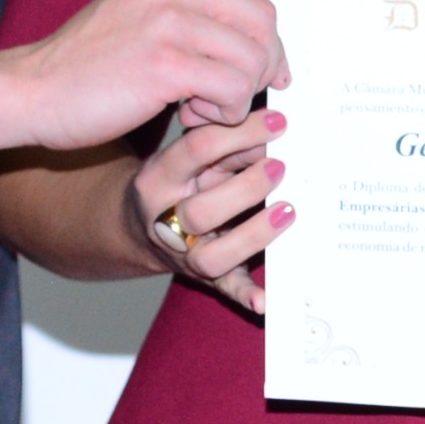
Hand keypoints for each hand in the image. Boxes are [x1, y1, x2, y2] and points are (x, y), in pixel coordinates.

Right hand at [0, 0, 285, 158]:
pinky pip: (233, 88)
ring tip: (202, 107)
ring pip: (253, 58)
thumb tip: (257, 38)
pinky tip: (190, 115)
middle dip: (262, 66)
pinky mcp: (164, 64)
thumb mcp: (139, 15)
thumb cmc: (85, 66)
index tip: (256, 71)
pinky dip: (225, 111)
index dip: (264, 37)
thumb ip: (190, 14)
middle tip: (234, 95)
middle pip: (264, 22)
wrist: (31, 91)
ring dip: (240, 94)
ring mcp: (167, 22)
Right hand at [127, 105, 286, 313]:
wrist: (136, 227)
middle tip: (281, 167)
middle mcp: (164, 221)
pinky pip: (226, 290)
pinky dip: (247, 296)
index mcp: (157, 179)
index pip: (196, 151)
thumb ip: (225, 144)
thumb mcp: (189, 156)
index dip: (239, 133)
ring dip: (254, 235)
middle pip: (201, 212)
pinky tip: (266, 300)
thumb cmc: (176, 181)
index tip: (278, 123)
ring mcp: (184, 255)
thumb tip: (271, 132)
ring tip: (288, 211)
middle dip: (246, 188)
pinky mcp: (205, 277)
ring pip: (213, 257)